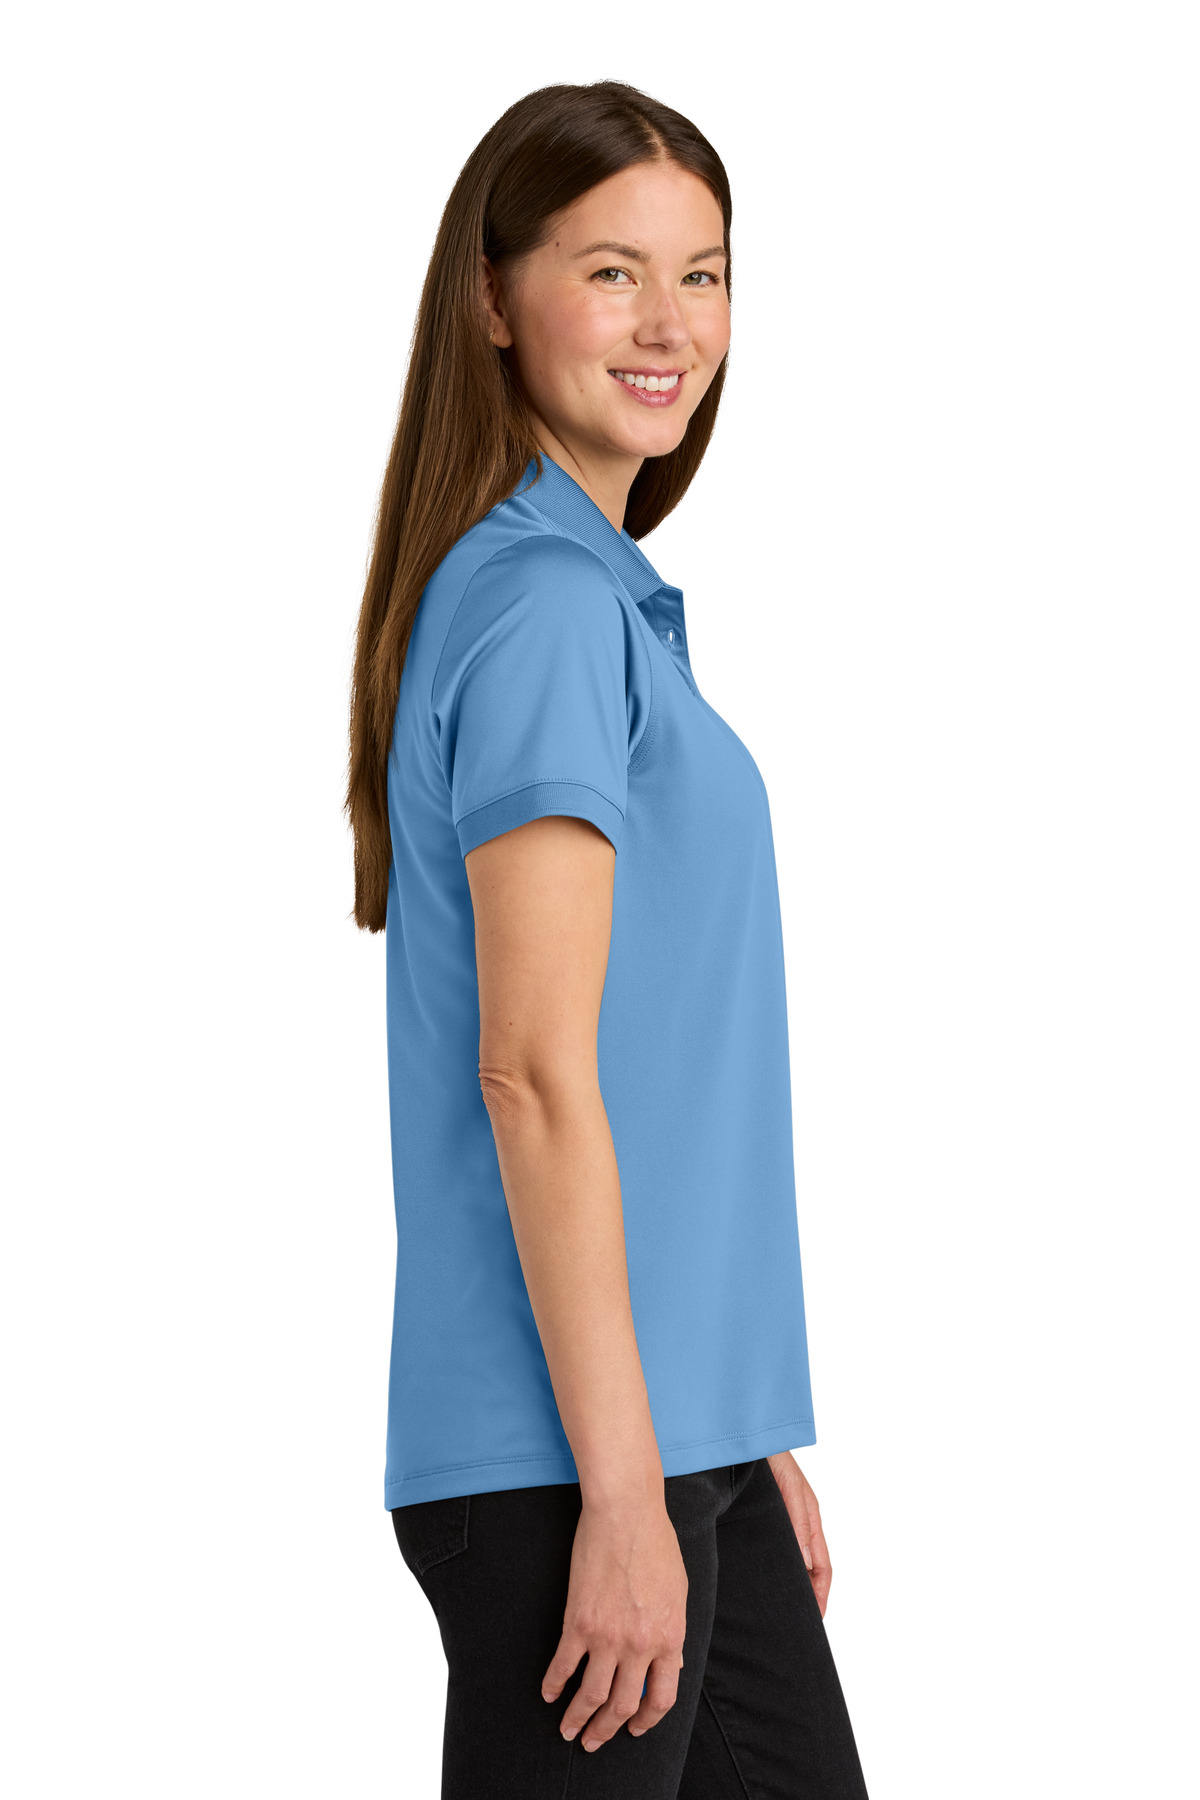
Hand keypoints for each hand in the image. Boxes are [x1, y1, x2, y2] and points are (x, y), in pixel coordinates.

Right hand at [542, 1492, 687, 1751]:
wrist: (626, 1513)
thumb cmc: (656, 1544)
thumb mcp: (678, 1592)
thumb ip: (672, 1633)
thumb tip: (668, 1666)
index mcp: (669, 1638)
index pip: (661, 1697)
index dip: (647, 1719)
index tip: (635, 1728)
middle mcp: (639, 1645)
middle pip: (623, 1705)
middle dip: (607, 1730)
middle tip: (594, 1741)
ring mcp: (607, 1636)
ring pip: (591, 1695)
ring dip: (578, 1719)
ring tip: (568, 1730)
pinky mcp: (578, 1622)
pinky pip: (563, 1665)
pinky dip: (554, 1684)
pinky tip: (549, 1693)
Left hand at [767, 1451, 831, 1615]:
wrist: (747, 1432)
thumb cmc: (773, 1456)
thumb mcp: (790, 1490)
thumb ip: (798, 1524)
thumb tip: (807, 1564)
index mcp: (810, 1520)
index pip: (822, 1567)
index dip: (820, 1595)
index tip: (815, 1619)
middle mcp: (796, 1524)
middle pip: (806, 1569)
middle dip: (804, 1596)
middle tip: (792, 1623)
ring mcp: (779, 1521)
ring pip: (786, 1560)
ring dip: (783, 1583)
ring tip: (771, 1609)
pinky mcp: (758, 1517)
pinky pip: (767, 1548)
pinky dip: (766, 1566)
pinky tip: (751, 1578)